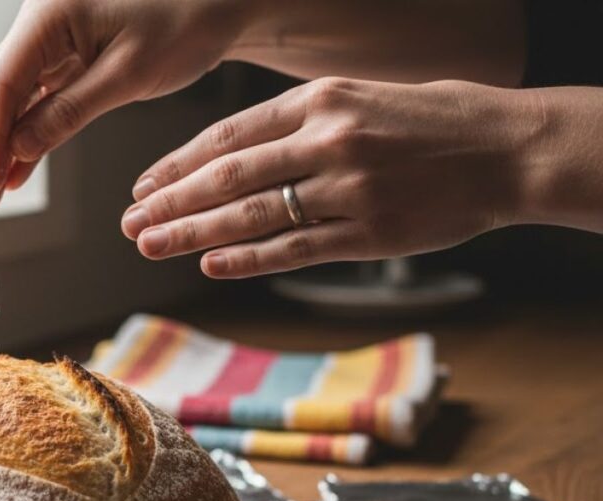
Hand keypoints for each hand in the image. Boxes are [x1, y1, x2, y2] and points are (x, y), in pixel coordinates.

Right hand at [0, 0, 251, 216]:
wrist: (219, 3)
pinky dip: (26, 137)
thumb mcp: (129, 75)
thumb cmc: (186, 22)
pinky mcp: (65, 56)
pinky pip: (35, 101)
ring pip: (9, 101)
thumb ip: (69, 112)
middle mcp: (38, 22)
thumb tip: (17, 151)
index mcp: (48, 14)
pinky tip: (15, 174)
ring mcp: (49, 39)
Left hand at [121, 77, 530, 277]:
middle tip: (130, 223)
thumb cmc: (436, 121)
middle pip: (227, 177)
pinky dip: (246, 258)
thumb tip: (240, 151)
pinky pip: (293, 250)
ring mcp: (347, 190)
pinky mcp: (368, 235)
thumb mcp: (364, 97)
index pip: (229, 136)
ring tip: (151, 245)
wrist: (509, 150)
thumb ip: (303, 121)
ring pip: (251, 215)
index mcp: (322, 100)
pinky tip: (210, 264)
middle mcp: (327, 141)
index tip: (143, 185)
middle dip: (170, 202)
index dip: (178, 164)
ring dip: (193, 233)